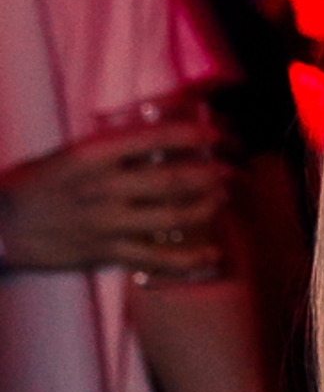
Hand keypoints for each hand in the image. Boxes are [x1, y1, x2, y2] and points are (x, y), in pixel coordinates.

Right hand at [0, 121, 227, 275]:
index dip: (195, 134)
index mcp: (92, 154)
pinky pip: (158, 258)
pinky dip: (190, 258)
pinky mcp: (107, 253)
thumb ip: (110, 150)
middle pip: (173, 179)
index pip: (155, 138)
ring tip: (222, 198)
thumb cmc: (34, 185)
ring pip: (172, 217)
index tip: (216, 133)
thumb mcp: (68, 155)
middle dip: (212, 173)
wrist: (0, 226)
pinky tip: (212, 254)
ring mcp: (107, 222)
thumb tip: (155, 142)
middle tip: (233, 169)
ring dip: (206, 207)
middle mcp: (104, 187)